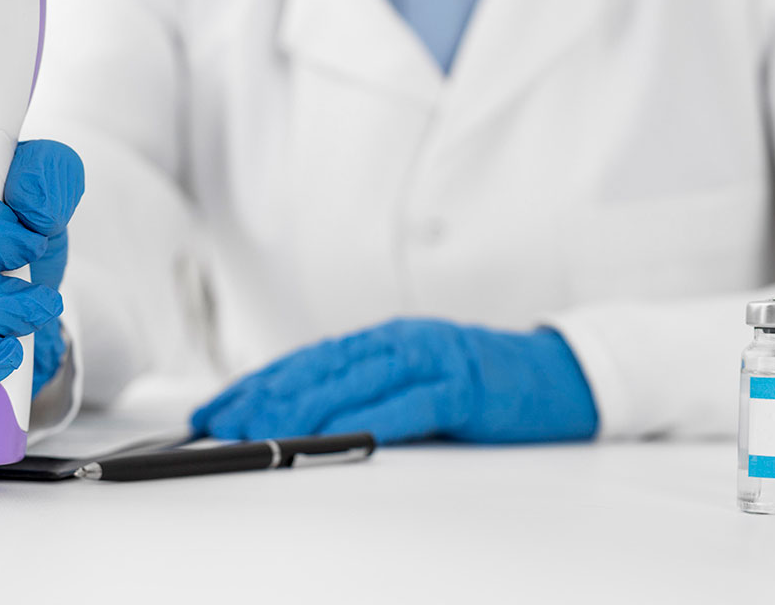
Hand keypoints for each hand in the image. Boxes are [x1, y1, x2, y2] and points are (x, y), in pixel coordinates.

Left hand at [190, 318, 598, 443]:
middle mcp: (402, 341)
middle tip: (226, 422)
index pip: (309, 360)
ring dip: (308, 406)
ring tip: (266, 430)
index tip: (219, 406)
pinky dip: (376, 419)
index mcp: (385, 339)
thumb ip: (369, 389)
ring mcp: (433, 360)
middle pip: (322, 367)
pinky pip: (413, 405)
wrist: (556, 375)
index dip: (259, 382)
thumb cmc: (479, 383)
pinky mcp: (463, 388)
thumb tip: (303, 419)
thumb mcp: (415, 379)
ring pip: (358, 381)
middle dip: (267, 395)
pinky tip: (343, 435)